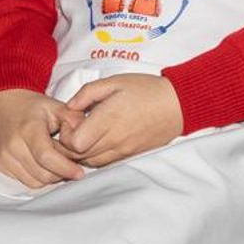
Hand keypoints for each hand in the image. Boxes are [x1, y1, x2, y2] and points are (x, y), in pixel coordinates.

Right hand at [0, 89, 85, 187]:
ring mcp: (4, 156)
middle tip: (70, 162)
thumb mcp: (58, 107)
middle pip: (43, 173)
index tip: (79, 172)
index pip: (47, 157)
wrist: (6, 104)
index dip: (66, 168)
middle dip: (61, 172)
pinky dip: (39, 177)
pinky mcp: (0, 164)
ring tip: (56, 160)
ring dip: (51, 176)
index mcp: (28, 128)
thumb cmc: (33, 107)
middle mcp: (12, 144)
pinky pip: (26, 181)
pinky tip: (43, 163)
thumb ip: (74, 122)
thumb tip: (87, 141)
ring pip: (36, 181)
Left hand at [59, 74, 183, 167]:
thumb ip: (87, 93)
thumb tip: (69, 106)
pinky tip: (101, 139)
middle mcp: (114, 140)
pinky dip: (97, 155)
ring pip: (91, 162)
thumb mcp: (115, 81)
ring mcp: (123, 151)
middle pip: (79, 156)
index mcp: (108, 119)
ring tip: (89, 132)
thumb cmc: (146, 90)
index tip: (73, 119)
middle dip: (71, 143)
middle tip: (78, 125)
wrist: (177, 105)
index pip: (74, 143)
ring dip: (83, 151)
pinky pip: (106, 162)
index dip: (67, 133)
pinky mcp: (130, 156)